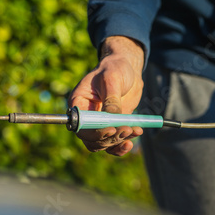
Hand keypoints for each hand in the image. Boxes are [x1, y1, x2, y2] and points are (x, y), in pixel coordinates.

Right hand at [68, 36, 144, 155]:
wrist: (127, 69)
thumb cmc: (115, 68)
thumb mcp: (112, 79)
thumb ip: (112, 99)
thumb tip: (112, 119)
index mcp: (79, 103)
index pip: (81, 126)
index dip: (95, 132)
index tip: (111, 129)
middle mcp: (86, 117)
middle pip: (92, 139)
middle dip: (110, 138)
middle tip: (127, 129)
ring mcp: (99, 124)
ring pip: (103, 144)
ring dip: (118, 141)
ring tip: (135, 130)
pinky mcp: (112, 127)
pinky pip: (113, 144)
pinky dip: (122, 145)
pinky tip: (133, 139)